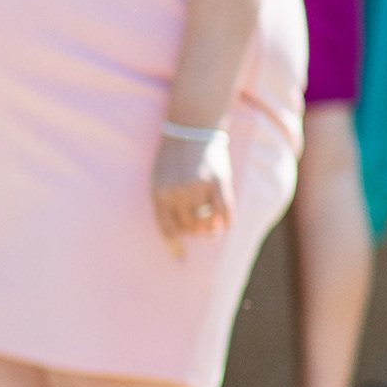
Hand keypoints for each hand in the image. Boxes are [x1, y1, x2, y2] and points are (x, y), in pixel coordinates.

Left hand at [151, 130, 236, 250]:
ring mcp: (198, 188)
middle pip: (189, 227)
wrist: (191, 127)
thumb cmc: (172, 156)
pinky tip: (226, 226)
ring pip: (207, 221)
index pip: (167, 229)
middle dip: (196, 232)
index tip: (180, 259)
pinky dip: (226, 222)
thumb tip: (177, 232)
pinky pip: (225, 211)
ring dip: (210, 227)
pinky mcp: (218, 181)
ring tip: (212, 224)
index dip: (175, 246)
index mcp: (160, 194)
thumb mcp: (159, 178)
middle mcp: (178, 194)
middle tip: (202, 230)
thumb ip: (164, 202)